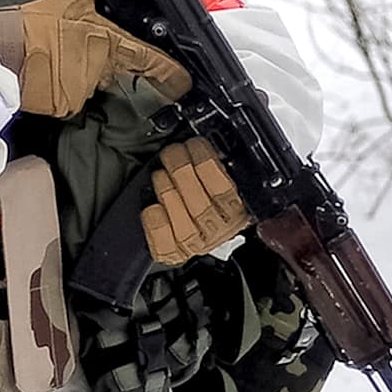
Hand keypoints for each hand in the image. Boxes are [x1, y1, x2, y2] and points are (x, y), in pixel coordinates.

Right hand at [0, 0, 192, 118]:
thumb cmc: (27, 23)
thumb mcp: (67, 5)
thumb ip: (93, 16)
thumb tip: (102, 20)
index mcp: (104, 40)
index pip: (148, 59)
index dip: (170, 73)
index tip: (183, 82)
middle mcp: (98, 69)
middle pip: (111, 73)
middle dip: (98, 66)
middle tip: (67, 52)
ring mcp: (82, 90)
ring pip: (88, 87)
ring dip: (74, 77)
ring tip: (48, 62)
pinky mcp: (64, 107)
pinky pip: (68, 100)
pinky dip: (58, 91)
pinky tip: (42, 77)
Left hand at [142, 136, 249, 263]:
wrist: (205, 223)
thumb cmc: (210, 190)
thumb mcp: (225, 173)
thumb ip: (219, 162)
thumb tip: (203, 138)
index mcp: (239, 209)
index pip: (225, 191)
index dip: (206, 164)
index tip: (193, 145)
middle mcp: (221, 232)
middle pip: (200, 207)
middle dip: (181, 172)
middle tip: (172, 153)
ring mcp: (197, 245)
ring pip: (184, 227)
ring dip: (168, 194)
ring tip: (160, 174)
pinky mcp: (175, 253)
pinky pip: (164, 245)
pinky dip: (155, 224)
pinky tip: (152, 206)